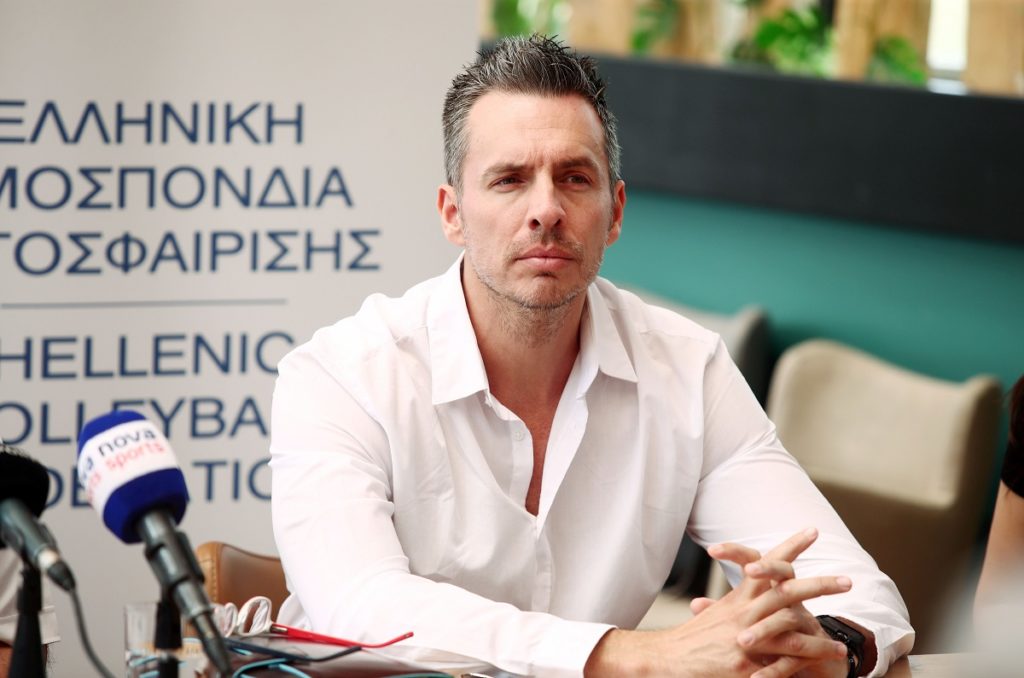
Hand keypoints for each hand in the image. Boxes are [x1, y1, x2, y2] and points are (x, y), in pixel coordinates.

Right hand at [584, 528, 849, 676]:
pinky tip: (822, 667)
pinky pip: (781, 661)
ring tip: (843, 644)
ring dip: (819, 633)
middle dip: (819, 585)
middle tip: (847, 580)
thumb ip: (732, 606)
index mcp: (737, 599)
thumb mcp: (712, 617)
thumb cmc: (690, 640)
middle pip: (786, 591)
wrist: (664, 659)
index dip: (789, 547)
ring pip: (788, 626)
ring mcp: (744, 637)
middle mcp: (743, 613)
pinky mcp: (744, 662)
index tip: (811, 531)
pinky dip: (804, 663)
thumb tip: (749, 593)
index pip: (766, 564)